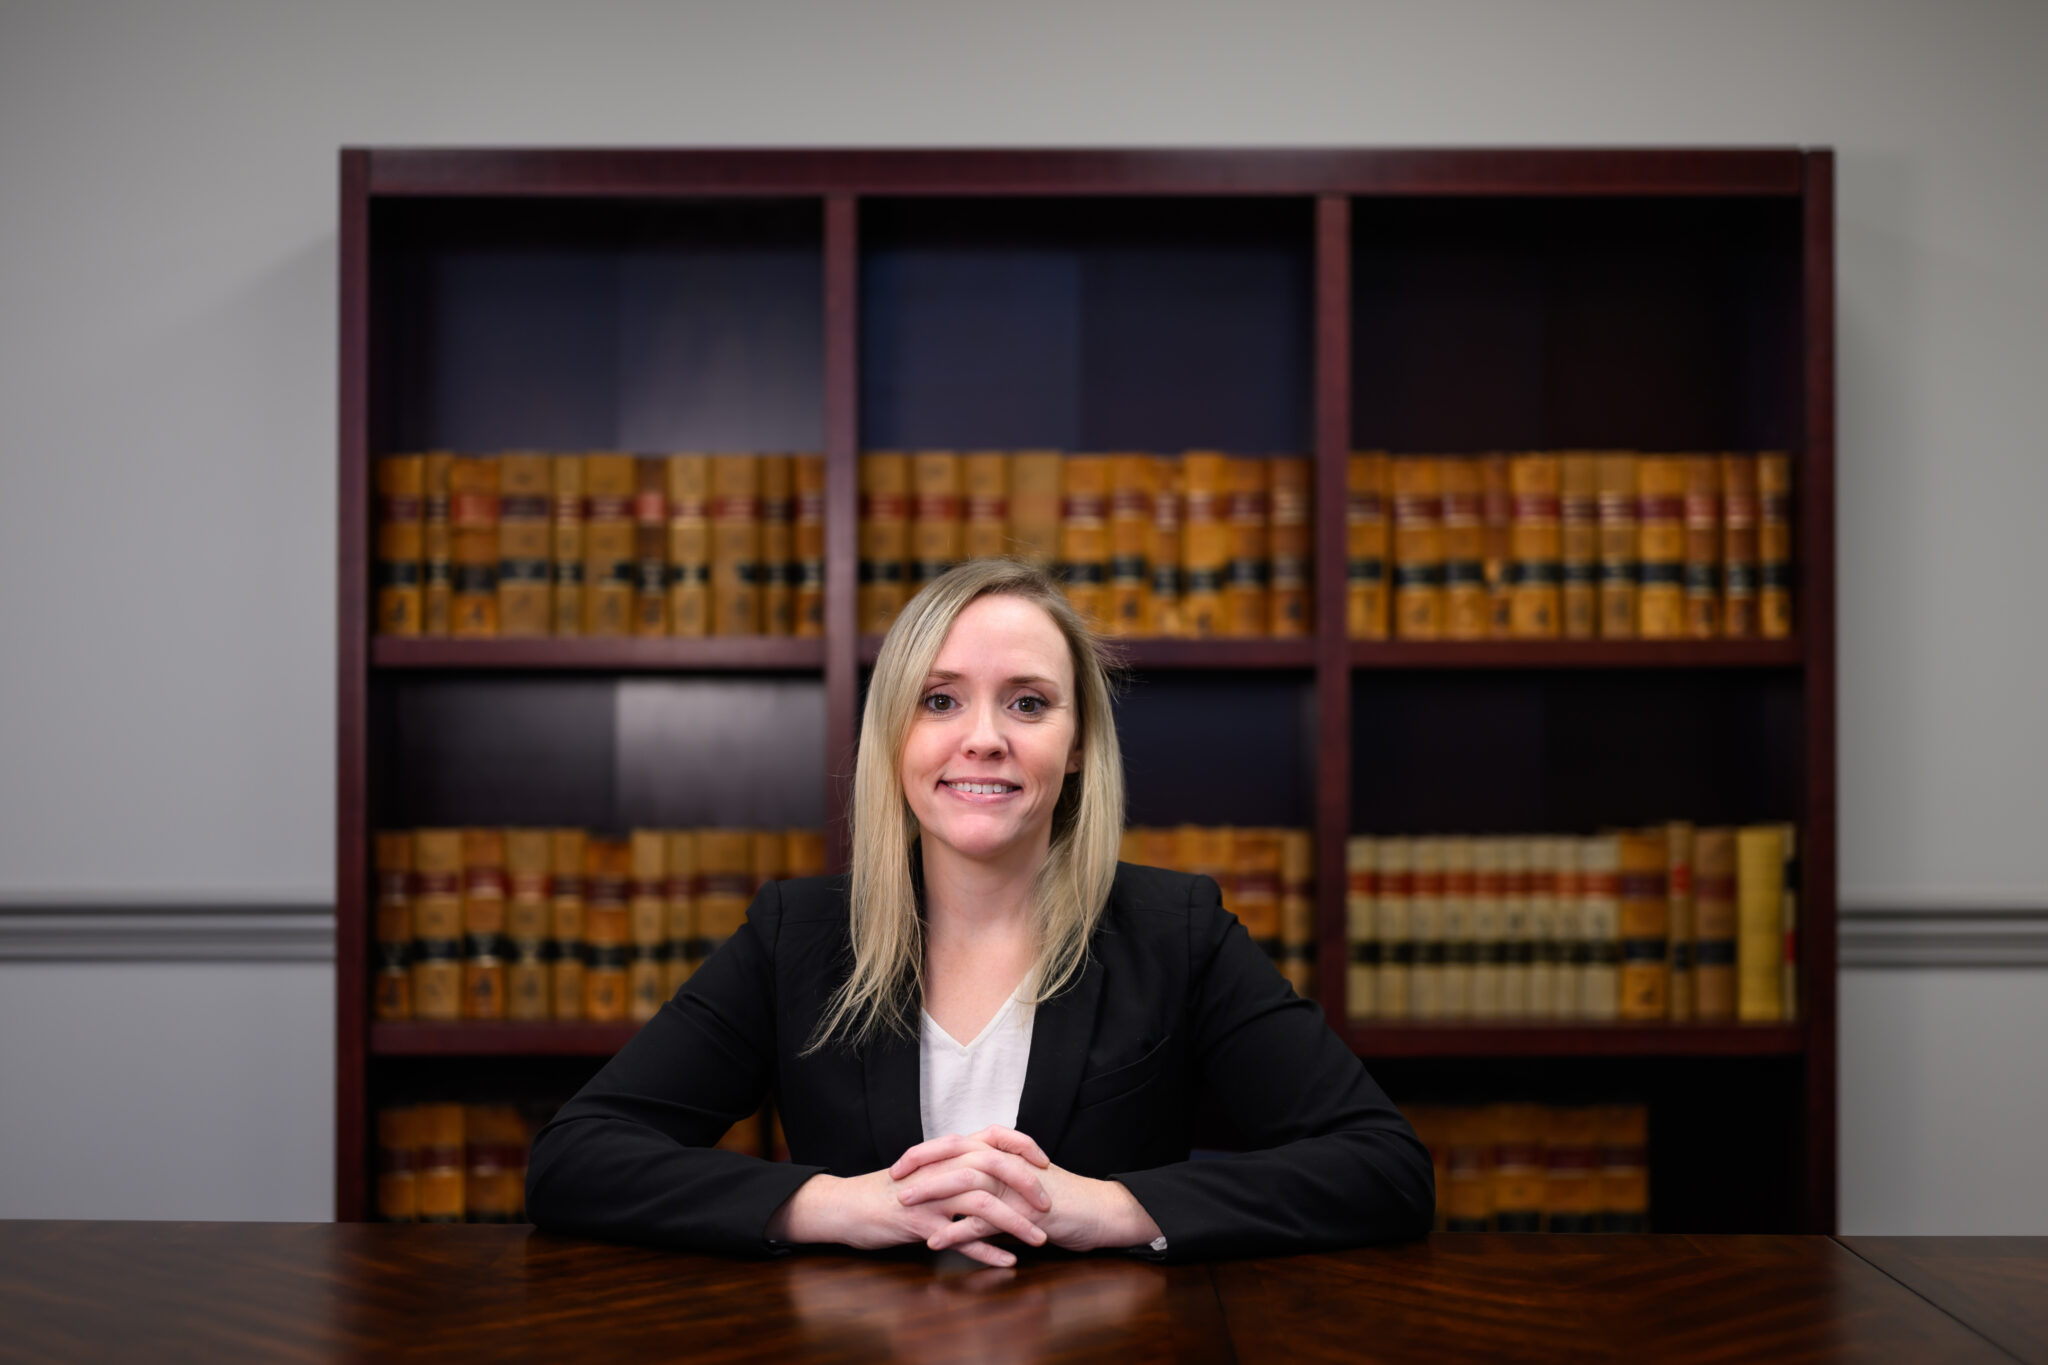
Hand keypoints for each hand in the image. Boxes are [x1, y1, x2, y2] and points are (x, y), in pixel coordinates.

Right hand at [766, 1127, 1053, 1267]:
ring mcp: (930, 1196)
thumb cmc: (890, 1190)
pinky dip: (986, 1251)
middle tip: (1048, 1206)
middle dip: (1026, 1186)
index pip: (993, 1138)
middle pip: (993, 1167)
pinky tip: (1007, 1262)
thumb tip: (990, 1166)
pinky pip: (960, 1239)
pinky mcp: (920, 1223)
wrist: (847, 1205)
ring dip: (1014, 1223)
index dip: (1022, 1146)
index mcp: (946, 1153)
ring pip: (981, 1204)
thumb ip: (956, 1165)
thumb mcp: (926, 1170)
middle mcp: (942, 1169)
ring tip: (1039, 1240)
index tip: (1045, 1162)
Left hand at [892, 1126, 1162, 1254]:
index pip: (956, 1143)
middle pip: (955, 1154)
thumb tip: (960, 1186)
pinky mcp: (1023, 1211)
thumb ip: (994, 1178)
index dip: (925, 1151)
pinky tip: (936, 1243)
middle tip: (892, 1178)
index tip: (899, 1163)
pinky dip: (957, 1231)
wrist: (1099, 1211)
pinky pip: (984, 1220)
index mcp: (1003, 1152)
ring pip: (965, 1181)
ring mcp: (1014, 1185)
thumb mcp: (1022, 1181)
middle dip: (920, 1165)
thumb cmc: (1060, 1199)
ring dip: (932, 1193)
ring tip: (905, 1205)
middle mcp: (1006, 1162)